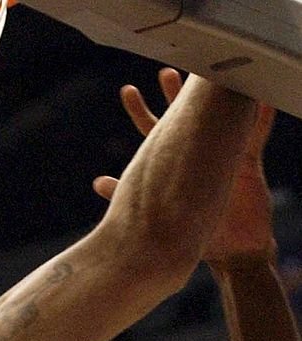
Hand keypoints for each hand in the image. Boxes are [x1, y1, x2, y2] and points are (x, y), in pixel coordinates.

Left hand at [94, 68, 275, 262]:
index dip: (140, 110)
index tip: (127, 91)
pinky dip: (259, 117)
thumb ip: (127, 193)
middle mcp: (198, 154)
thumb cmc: (195, 233)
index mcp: (174, 163)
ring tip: (211, 76)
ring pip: (220, 117)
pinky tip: (260, 99)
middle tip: (165, 73)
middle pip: (185, 116)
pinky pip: (256, 135)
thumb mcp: (158, 212)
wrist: (231, 250)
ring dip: (216, 97)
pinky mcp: (248, 162)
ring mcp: (223, 155)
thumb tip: (96, 181)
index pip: (152, 130)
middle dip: (175, 94)